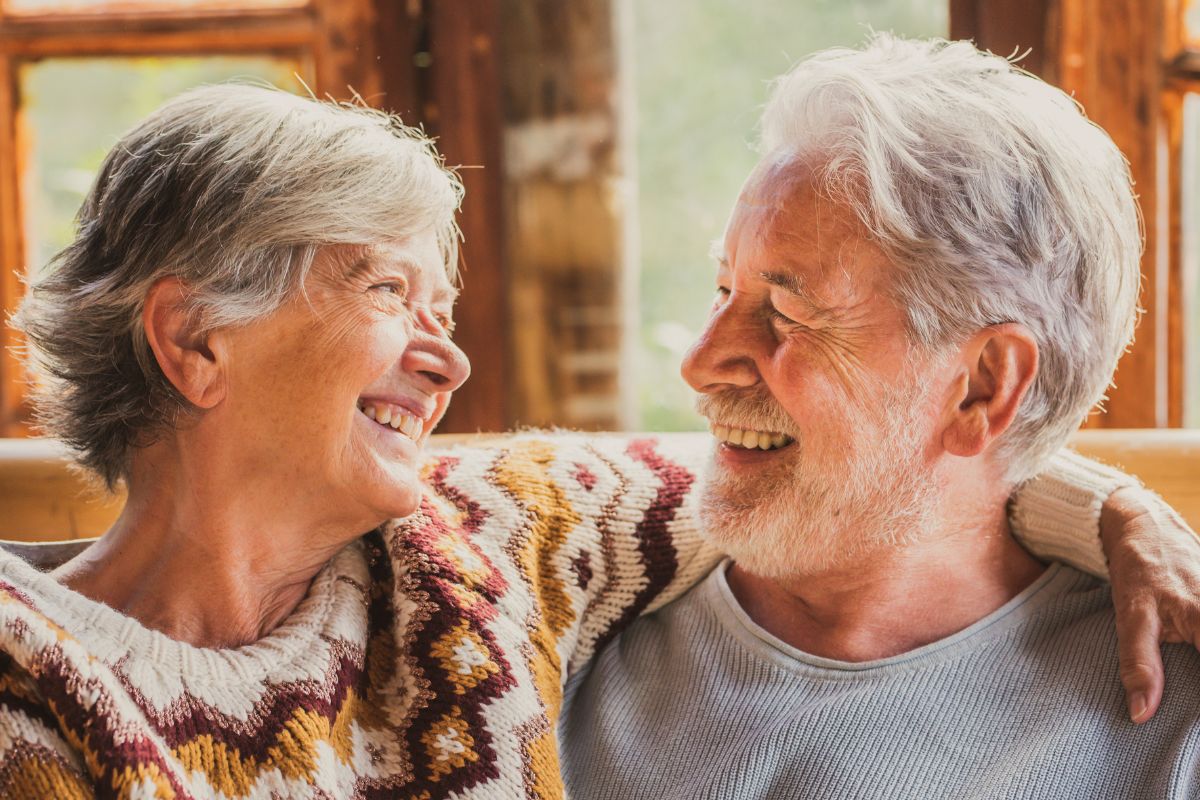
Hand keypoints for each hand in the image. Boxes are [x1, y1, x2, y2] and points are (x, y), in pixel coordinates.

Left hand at [1101, 485, 1199, 723]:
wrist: (1146, 523)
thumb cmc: (1138, 569)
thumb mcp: (1131, 615)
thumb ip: (1139, 664)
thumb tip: (1141, 714)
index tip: (1193, 728)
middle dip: (1198, 682)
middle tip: (1186, 696)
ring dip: (1197, 665)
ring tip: (1187, 673)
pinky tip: (1190, 648)